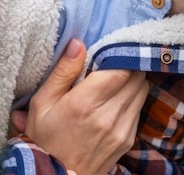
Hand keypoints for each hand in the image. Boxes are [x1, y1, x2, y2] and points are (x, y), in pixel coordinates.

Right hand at [13, 39, 147, 174]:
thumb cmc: (45, 139)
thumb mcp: (42, 103)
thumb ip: (62, 72)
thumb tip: (78, 44)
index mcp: (84, 104)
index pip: (120, 69)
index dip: (119, 54)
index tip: (110, 48)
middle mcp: (108, 117)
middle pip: (135, 76)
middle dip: (127, 64)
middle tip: (112, 60)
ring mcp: (121, 130)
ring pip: (142, 90)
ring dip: (132, 79)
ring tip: (114, 77)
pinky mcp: (128, 140)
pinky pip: (139, 108)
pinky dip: (132, 97)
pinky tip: (115, 97)